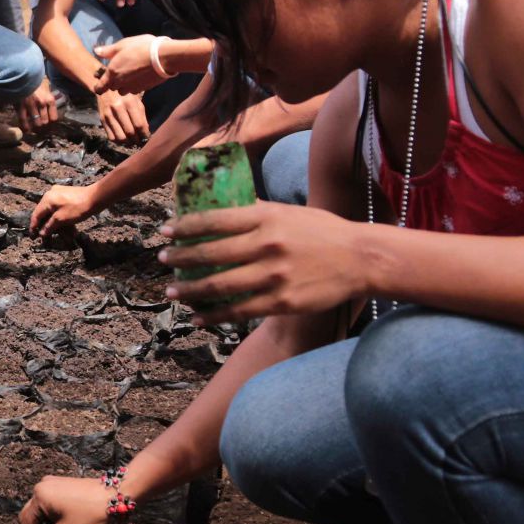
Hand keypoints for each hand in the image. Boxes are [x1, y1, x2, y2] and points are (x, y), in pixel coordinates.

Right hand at [17, 80, 60, 133]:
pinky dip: (25, 127)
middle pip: (45, 122)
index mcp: (49, 99)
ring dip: (35, 125)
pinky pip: (24, 121)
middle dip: (42, 122)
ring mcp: (31, 107)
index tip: (48, 119)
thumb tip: (51, 99)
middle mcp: (42, 104)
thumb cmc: (34, 79)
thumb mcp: (45, 84)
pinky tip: (26, 130)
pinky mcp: (21, 107)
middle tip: (39, 122)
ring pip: (36, 123)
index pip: (54, 117)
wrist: (22, 73)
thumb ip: (48, 93)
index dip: (50, 120)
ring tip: (33, 125)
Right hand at [19, 474, 115, 523]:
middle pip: (31, 515)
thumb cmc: (90, 514)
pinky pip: (51, 505)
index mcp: (39, 495)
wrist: (117, 496)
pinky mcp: (64, 486)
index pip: (26, 523)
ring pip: (42, 510)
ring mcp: (54, 484)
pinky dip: (52, 519)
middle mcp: (42, 486)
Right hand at [30, 183, 99, 235]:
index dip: (34, 226)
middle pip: (45, 213)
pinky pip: (60, 208)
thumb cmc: (77, 208)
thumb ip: (49, 226)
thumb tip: (41, 233)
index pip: (36, 215)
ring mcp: (58, 193)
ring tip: (64, 234)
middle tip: (47, 237)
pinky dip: (62, 217)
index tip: (33, 236)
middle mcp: (50, 194)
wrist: (95, 198)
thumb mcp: (61, 219)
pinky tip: (69, 227)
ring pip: (53, 211)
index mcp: (46, 199)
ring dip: (57, 223)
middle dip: (48, 226)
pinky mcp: (66, 194)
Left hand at [92, 37, 169, 96]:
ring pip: (124, 91)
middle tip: (120, 72)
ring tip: (131, 74)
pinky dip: (135, 85)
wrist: (163, 56)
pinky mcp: (144, 89)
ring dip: (125, 85)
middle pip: (113, 88)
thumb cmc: (142, 47)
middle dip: (114, 82)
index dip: (99, 86)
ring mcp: (133, 87)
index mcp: (113, 72)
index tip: (100, 85)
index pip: (100, 87)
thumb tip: (96, 51)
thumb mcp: (123, 44)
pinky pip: (135, 90)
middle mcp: (121, 82)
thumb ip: (108, 51)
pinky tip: (141, 76)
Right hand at [95, 87, 149, 144]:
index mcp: (129, 103)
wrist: (106, 89)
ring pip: (120, 137)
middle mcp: (118, 109)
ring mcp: (108, 115)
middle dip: (137, 140)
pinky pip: (111, 137)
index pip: (139, 124)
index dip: (144, 134)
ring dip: (128, 143)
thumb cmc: (125, 96)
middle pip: (130, 132)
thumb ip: (141, 116)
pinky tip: (123, 139)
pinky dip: (118, 142)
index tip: (147, 138)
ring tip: (132, 142)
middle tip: (140, 142)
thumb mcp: (136, 102)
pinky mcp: (102, 120)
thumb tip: (145, 132)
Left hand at [160, 202, 369, 324]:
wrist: (361, 259)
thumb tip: (222, 205)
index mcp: (266, 217)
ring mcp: (274, 276)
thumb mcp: (288, 212)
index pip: (214, 220)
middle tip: (162, 260)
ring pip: (219, 286)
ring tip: (172, 290)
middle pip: (210, 254)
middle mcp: (267, 245)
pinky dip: (214, 316)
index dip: (184, 227)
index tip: (165, 231)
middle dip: (179, 258)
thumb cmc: (322, 232)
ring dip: (190, 290)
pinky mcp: (281, 301)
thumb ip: (257, 211)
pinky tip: (198, 318)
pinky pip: (239, 311)